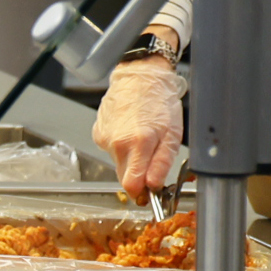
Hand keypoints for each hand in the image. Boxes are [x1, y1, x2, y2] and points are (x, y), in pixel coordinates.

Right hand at [92, 58, 184, 201]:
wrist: (140, 76)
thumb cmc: (160, 101)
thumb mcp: (172, 134)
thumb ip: (162, 163)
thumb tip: (153, 186)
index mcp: (138, 143)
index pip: (131, 185)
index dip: (141, 193)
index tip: (150, 193)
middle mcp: (117, 143)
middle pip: (123, 177)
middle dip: (137, 177)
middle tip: (151, 164)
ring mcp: (105, 138)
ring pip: (118, 163)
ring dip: (130, 159)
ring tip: (141, 139)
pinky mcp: (98, 133)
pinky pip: (111, 149)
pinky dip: (121, 146)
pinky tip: (129, 130)